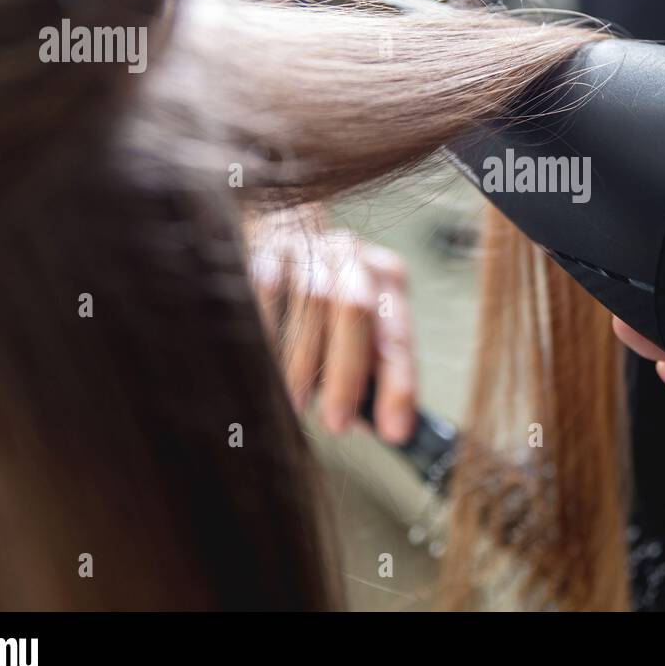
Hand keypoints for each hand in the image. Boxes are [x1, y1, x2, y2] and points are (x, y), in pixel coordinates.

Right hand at [249, 211, 417, 443]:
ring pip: (310, 303)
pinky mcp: (267, 252)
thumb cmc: (326, 302)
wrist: (281, 233)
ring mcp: (309, 250)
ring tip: (298, 404)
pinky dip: (268, 339)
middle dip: (347, 374)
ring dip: (303, 364)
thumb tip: (382, 426)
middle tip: (336, 424)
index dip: (399, 384)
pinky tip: (265, 370)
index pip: (397, 335)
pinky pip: (266, 295)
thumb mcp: (359, 328)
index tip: (395, 431)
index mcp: (387, 278)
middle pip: (355, 310)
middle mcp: (352, 257)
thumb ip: (372, 371)